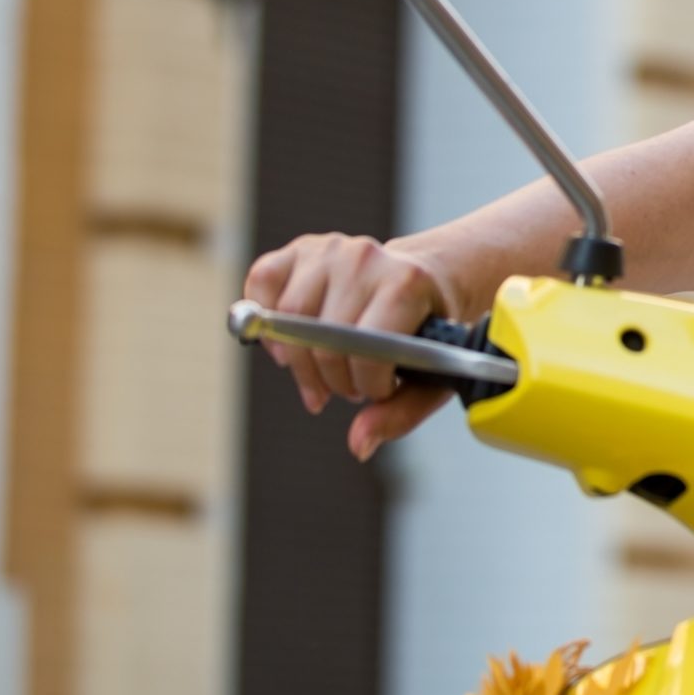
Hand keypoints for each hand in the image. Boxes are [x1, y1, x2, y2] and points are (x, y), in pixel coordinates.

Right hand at [240, 233, 460, 460]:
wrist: (430, 279)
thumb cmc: (427, 332)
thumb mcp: (433, 375)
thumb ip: (400, 414)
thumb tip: (357, 445)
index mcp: (406, 282)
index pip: (365, 349)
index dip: (367, 385)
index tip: (380, 389)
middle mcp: (365, 257)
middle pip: (320, 340)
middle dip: (333, 381)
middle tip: (349, 388)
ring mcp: (330, 249)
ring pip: (285, 319)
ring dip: (299, 362)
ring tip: (324, 374)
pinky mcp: (300, 249)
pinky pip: (260, 282)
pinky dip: (265, 320)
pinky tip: (289, 344)